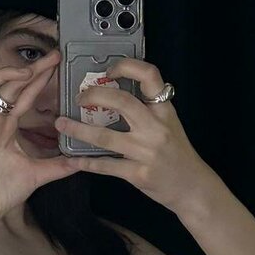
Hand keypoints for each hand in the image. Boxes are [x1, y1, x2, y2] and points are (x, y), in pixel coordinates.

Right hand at [0, 51, 76, 232]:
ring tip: (24, 71)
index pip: (23, 95)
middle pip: (7, 85)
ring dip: (0, 75)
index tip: (56, 64)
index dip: (38, 79)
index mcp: (6, 128)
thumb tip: (83, 162)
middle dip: (29, 69)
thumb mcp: (38, 174)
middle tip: (51, 57)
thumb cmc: (2, 194)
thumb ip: (59, 165)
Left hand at [54, 57, 210, 212]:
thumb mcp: (169, 124)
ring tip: (61, 125)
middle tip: (79, 97)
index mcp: (164, 110)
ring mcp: (146, 152)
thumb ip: (148, 109)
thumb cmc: (177, 154)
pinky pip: (106, 166)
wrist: (192, 187)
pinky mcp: (138, 174)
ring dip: (78, 130)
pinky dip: (86, 162)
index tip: (109, 71)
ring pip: (105, 137)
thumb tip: (117, 93)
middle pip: (121, 102)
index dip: (126, 67)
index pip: (149, 75)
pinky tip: (72, 159)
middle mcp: (156, 128)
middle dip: (95, 95)